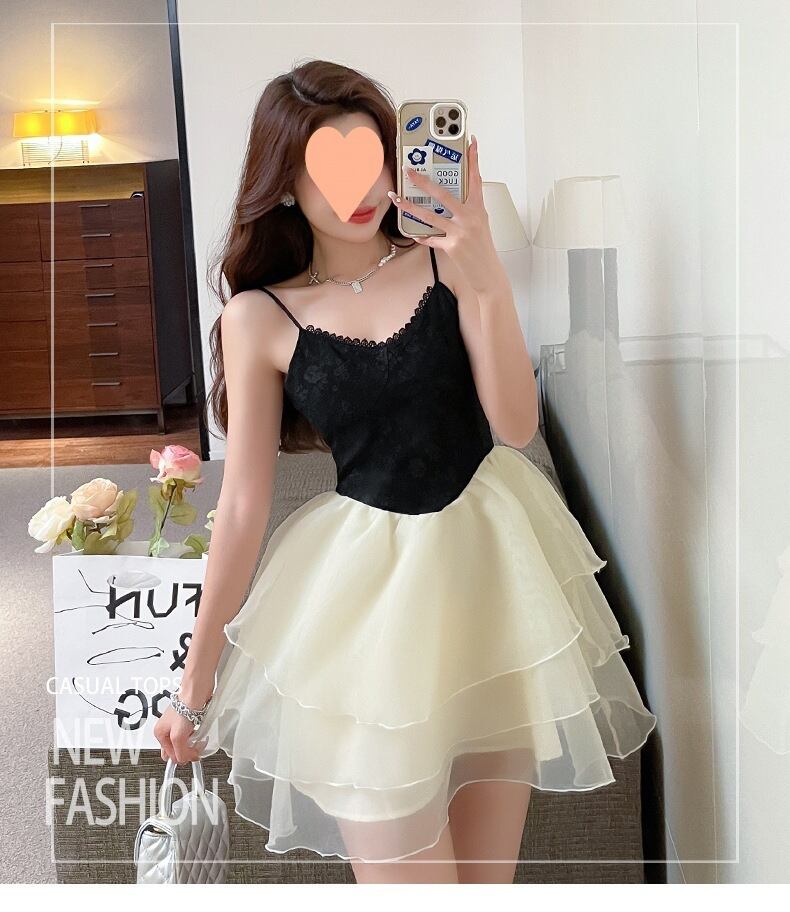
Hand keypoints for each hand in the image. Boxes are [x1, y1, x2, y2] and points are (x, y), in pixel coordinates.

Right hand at [153, 704, 202, 763]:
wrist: (196, 691)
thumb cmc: (184, 707)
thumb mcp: (178, 736)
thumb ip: (180, 751)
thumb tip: (183, 759)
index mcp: (160, 733)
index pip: (170, 755)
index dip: (183, 757)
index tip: (194, 756)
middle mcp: (167, 729)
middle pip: (177, 749)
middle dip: (187, 751)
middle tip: (196, 748)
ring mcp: (177, 724)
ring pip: (185, 741)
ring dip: (193, 743)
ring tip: (200, 740)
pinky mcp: (187, 719)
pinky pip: (191, 733)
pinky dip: (197, 735)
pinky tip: (201, 732)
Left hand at [387, 134, 504, 293]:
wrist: (488, 273)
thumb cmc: (483, 249)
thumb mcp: (480, 224)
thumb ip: (467, 211)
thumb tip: (451, 202)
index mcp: (478, 208)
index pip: (475, 179)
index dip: (473, 160)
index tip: (470, 142)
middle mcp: (469, 217)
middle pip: (443, 194)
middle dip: (423, 182)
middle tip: (409, 171)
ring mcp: (460, 232)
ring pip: (430, 216)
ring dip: (410, 207)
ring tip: (397, 199)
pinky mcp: (452, 246)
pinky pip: (431, 239)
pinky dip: (422, 236)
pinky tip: (414, 233)